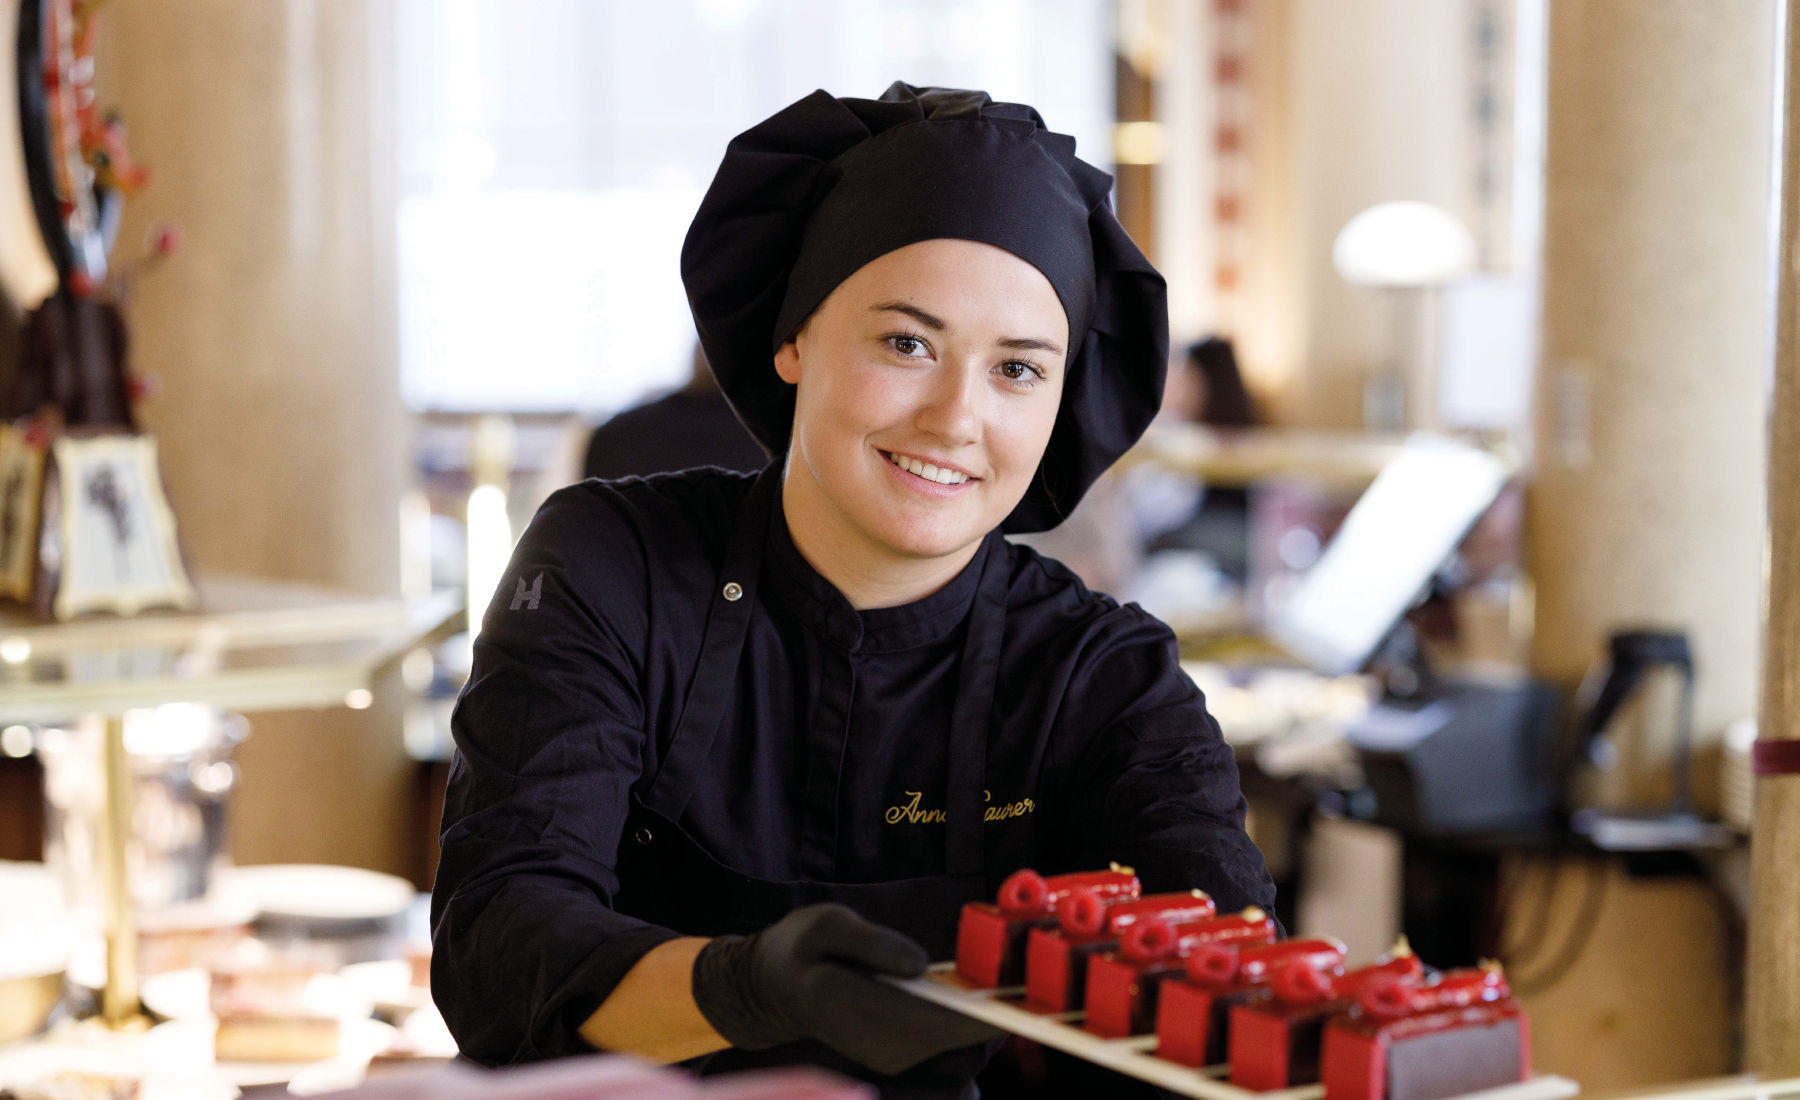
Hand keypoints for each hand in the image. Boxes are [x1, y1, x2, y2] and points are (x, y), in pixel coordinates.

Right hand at [690, 903, 1001, 1074]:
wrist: (770, 989)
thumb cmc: (799, 949)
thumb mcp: (826, 925)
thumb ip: (873, 943)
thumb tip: (919, 965)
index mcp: (859, 1009)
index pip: (937, 1017)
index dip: (985, 1007)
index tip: (1021, 988)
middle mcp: (881, 1045)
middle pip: (955, 1030)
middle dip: (993, 1002)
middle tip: (1028, 966)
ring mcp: (890, 1055)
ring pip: (953, 1033)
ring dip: (981, 1005)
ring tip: (1009, 969)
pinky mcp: (898, 1052)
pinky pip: (942, 1032)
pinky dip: (963, 1009)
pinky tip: (977, 982)